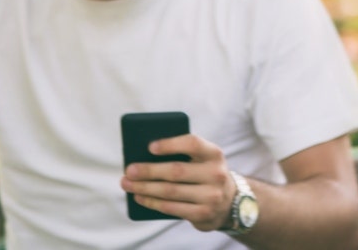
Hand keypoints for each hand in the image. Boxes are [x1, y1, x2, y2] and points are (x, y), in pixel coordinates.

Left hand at [120, 134, 236, 230]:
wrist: (229, 201)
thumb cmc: (204, 174)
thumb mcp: (202, 159)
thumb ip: (182, 154)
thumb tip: (144, 156)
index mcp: (214, 153)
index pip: (192, 143)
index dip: (170, 144)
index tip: (149, 147)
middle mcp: (216, 174)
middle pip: (176, 171)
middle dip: (149, 171)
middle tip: (129, 170)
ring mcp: (211, 195)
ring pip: (171, 191)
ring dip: (145, 188)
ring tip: (128, 184)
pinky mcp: (203, 213)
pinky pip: (172, 208)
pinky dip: (152, 202)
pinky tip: (140, 197)